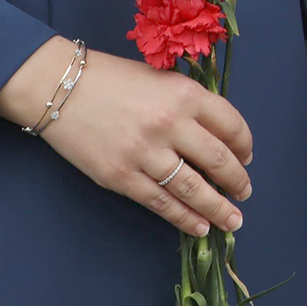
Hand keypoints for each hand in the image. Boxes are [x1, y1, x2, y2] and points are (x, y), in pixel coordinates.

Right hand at [0, 37, 253, 237]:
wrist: (59, 88)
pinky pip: (162, 203)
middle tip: (245, 192)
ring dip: (218, 207)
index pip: (231, 125)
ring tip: (232, 220)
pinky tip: (199, 226)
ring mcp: (146, 153)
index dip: (244, 145)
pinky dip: (184, 218)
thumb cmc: (112, 79)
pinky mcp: (122, 177)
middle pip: (218, 160)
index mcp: (185, 94)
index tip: (247, 157)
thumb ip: (188, 104)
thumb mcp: (160, 78)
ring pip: (194, 188)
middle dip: (237, 181)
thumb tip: (216, 135)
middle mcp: (171, 124)